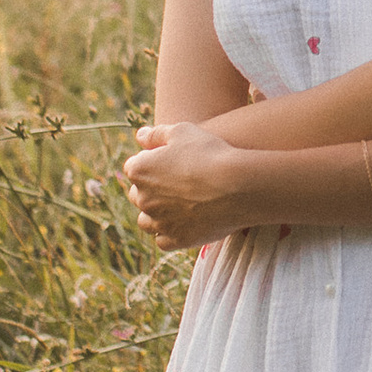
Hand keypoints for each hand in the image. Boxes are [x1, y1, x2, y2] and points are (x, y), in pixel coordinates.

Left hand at [123, 121, 262, 247]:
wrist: (237, 186)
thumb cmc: (210, 153)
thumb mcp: (182, 131)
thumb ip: (156, 134)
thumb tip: (140, 136)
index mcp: (139, 170)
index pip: (134, 166)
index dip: (151, 163)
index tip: (169, 162)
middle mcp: (143, 198)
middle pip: (137, 195)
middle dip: (151, 190)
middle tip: (175, 184)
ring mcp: (159, 222)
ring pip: (146, 221)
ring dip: (155, 215)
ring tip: (176, 207)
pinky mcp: (176, 239)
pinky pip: (163, 240)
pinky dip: (169, 233)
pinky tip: (182, 224)